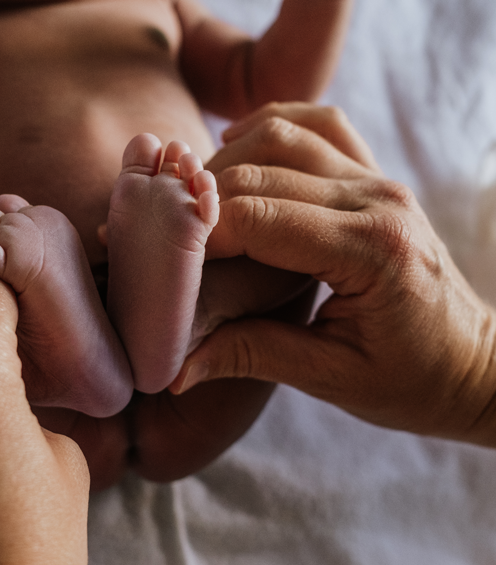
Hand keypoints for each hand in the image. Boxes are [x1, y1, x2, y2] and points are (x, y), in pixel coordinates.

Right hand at [171, 102, 495, 446]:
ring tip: (193, 199)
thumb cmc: (410, 378)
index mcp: (370, 251)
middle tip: (160, 231)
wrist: (471, 362)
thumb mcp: (331, 377)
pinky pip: (319, 125)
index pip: (258, 218)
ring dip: (228, 159)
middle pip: (261, 171)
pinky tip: (239, 150)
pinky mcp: (375, 177)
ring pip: (284, 135)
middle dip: (200, 198)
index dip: (198, 235)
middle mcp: (377, 200)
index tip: (161, 260)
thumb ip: (252, 356)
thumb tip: (177, 368)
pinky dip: (271, 127)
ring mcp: (379, 181)